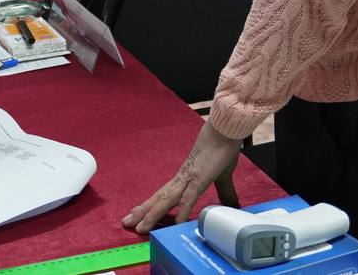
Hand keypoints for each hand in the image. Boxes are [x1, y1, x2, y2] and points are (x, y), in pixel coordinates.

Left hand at [122, 122, 242, 232]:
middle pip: (159, 198)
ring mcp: (189, 179)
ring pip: (166, 200)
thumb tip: (231, 204)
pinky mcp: (200, 179)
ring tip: (139, 227)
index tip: (139, 214)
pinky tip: (176, 223)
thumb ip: (224, 191)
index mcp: (185, 179)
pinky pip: (189, 198)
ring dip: (152, 214)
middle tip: (126, 223)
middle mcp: (182, 179)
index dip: (151, 205)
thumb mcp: (222, 175)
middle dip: (143, 211)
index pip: (164, 195)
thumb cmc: (222, 149)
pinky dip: (182, 211)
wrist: (225, 130)